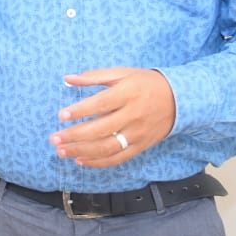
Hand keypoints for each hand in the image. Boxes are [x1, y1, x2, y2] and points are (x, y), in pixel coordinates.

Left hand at [49, 68, 174, 167]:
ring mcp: (137, 133)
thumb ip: (94, 76)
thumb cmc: (146, 83)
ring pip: (107, 147)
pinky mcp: (141, 146)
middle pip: (101, 129)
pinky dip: (99, 162)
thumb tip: (67, 78)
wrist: (180, 99)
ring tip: (62, 152)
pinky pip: (118, 158)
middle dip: (75, 136)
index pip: (100, 104)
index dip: (80, 111)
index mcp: (127, 94)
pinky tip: (81, 161)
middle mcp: (133, 116)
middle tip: (54, 139)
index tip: (61, 115)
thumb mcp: (122, 73)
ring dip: (82, 152)